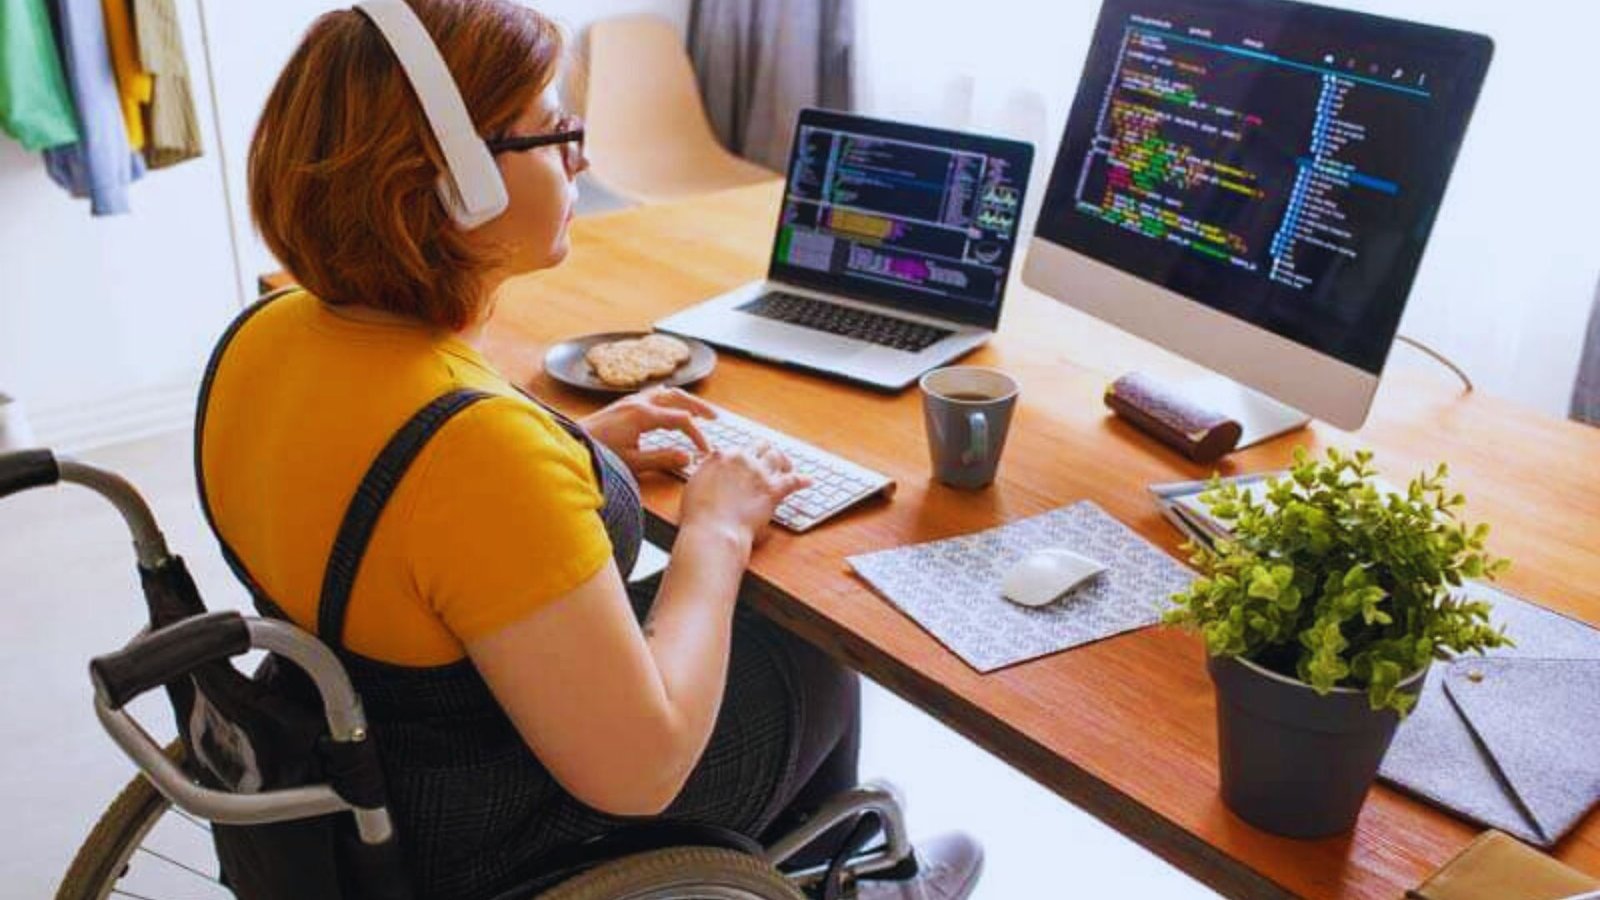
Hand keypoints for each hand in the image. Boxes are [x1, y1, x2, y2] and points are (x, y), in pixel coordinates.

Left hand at [580, 387, 714, 474]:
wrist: (571, 445)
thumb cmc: (598, 455)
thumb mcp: (632, 463)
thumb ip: (662, 459)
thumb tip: (687, 457)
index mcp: (643, 416)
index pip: (682, 420)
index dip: (698, 435)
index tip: (705, 450)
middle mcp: (638, 403)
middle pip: (678, 398)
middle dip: (698, 407)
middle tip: (715, 417)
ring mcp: (630, 401)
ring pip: (666, 392)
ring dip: (684, 399)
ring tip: (697, 410)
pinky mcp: (624, 404)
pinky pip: (653, 393)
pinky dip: (669, 398)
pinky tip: (670, 406)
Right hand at [680, 442, 809, 545]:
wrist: (714, 531)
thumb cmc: (700, 516)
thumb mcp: (694, 485)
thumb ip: (706, 472)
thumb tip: (709, 467)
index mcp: (722, 457)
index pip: (737, 449)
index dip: (743, 456)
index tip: (745, 461)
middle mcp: (743, 459)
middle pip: (760, 446)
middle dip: (766, 450)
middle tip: (769, 457)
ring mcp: (759, 473)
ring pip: (776, 457)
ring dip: (783, 460)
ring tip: (788, 465)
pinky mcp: (773, 490)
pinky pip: (793, 480)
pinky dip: (802, 480)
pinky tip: (808, 481)